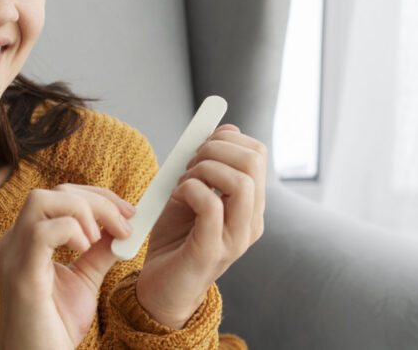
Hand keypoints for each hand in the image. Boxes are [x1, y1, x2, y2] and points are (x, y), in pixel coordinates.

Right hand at [0, 184, 135, 348]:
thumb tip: (121, 229)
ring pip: (41, 201)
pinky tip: (84, 249)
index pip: (60, 197)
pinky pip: (41, 232)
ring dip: (82, 211)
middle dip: (96, 200)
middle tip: (125, 223)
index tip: (129, 212)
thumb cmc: (54, 327)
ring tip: (99, 238)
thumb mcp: (84, 280)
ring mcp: (13, 255)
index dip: (97, 197)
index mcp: (27, 241)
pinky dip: (70, 231)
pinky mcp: (21, 274)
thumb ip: (98, 252)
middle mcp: (14, 242)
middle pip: (53, 193)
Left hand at [135, 124, 266, 327]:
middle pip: (254, 161)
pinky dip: (190, 190)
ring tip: (183, 182)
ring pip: (241, 182)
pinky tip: (176, 196)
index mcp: (250, 207)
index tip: (199, 147)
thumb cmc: (174, 241)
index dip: (226, 139)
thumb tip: (227, 128)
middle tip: (189, 164)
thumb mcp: (190, 193)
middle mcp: (250, 223)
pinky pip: (211, 206)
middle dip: (215, 149)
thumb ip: (208, 165)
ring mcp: (235, 239)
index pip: (257, 154)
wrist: (160, 289)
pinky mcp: (212, 252)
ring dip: (204, 169)